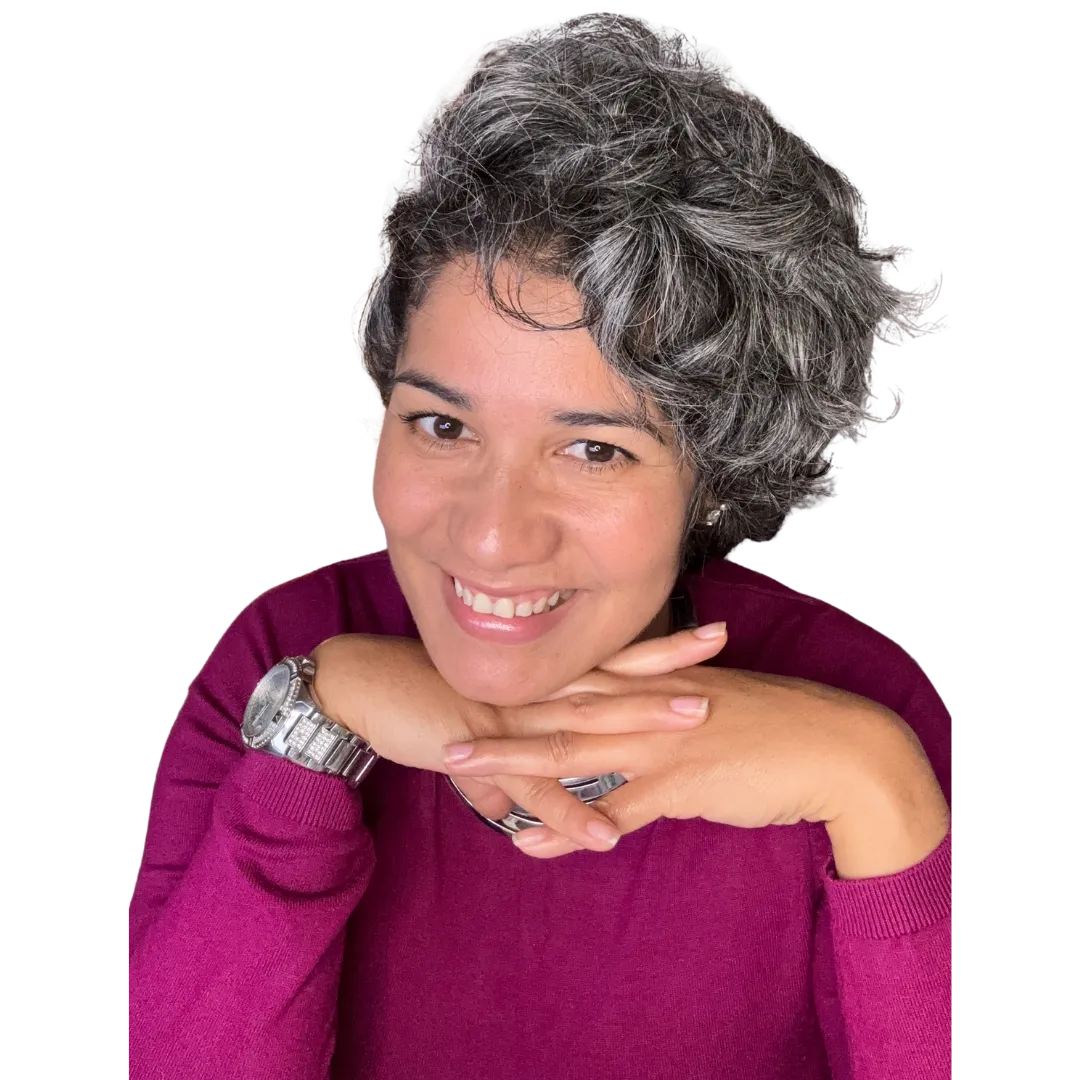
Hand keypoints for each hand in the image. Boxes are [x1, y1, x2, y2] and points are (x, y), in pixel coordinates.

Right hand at [307, 626, 729, 852]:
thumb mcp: (467, 736)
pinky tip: (606, 837)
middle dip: (668, 665)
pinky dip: (568, 814)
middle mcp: (530, 690)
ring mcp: (511, 717)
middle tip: (722, 646)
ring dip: (640, 724)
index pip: (606, 660)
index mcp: (533, 681)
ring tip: (693, 723)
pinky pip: (533, 786)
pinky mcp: (481, 748)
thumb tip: (510, 808)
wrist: (359, 689)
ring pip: (585, 718)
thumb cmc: (413, 701)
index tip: (704, 635)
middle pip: (610, 675)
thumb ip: (497, 773)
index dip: (655, 647)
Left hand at [443, 663, 949, 868]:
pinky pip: (612, 808)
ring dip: (513, 765)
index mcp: (650, 679)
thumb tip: (632, 728)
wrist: (831, 745)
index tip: (475, 691)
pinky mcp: (680, 780)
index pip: (574, 679)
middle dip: (498, 720)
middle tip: (442, 730)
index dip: (522, 686)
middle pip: (556, 708)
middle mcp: (645, 703)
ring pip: (572, 751)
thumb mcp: (708, 703)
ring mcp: (659, 740)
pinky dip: (566, 826)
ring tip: (459, 775)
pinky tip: (528, 843)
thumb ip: (662, 711)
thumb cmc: (771, 724)